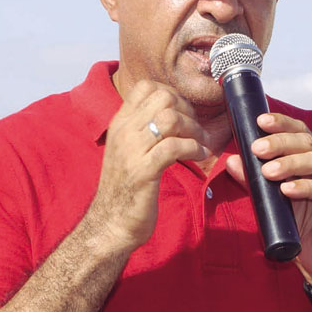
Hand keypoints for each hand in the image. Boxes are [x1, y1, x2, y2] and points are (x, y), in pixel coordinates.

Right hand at [87, 80, 208, 249]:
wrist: (110, 224)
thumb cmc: (125, 190)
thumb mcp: (128, 152)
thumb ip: (143, 131)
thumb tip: (173, 115)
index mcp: (119, 124)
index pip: (145, 87)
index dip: (173, 94)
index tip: (184, 114)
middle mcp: (123, 132)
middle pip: (163, 98)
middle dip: (188, 111)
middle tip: (196, 131)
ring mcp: (131, 151)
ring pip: (171, 119)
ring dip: (194, 130)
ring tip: (200, 145)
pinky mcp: (143, 171)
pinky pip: (174, 147)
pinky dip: (194, 149)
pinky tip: (199, 157)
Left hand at [224, 112, 311, 288]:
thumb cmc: (293, 223)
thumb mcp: (269, 198)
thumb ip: (253, 179)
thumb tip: (232, 160)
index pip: (300, 132)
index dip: (282, 124)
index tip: (260, 121)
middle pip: (308, 143)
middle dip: (281, 143)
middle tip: (258, 149)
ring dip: (291, 163)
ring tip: (268, 172)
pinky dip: (305, 187)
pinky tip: (288, 190)